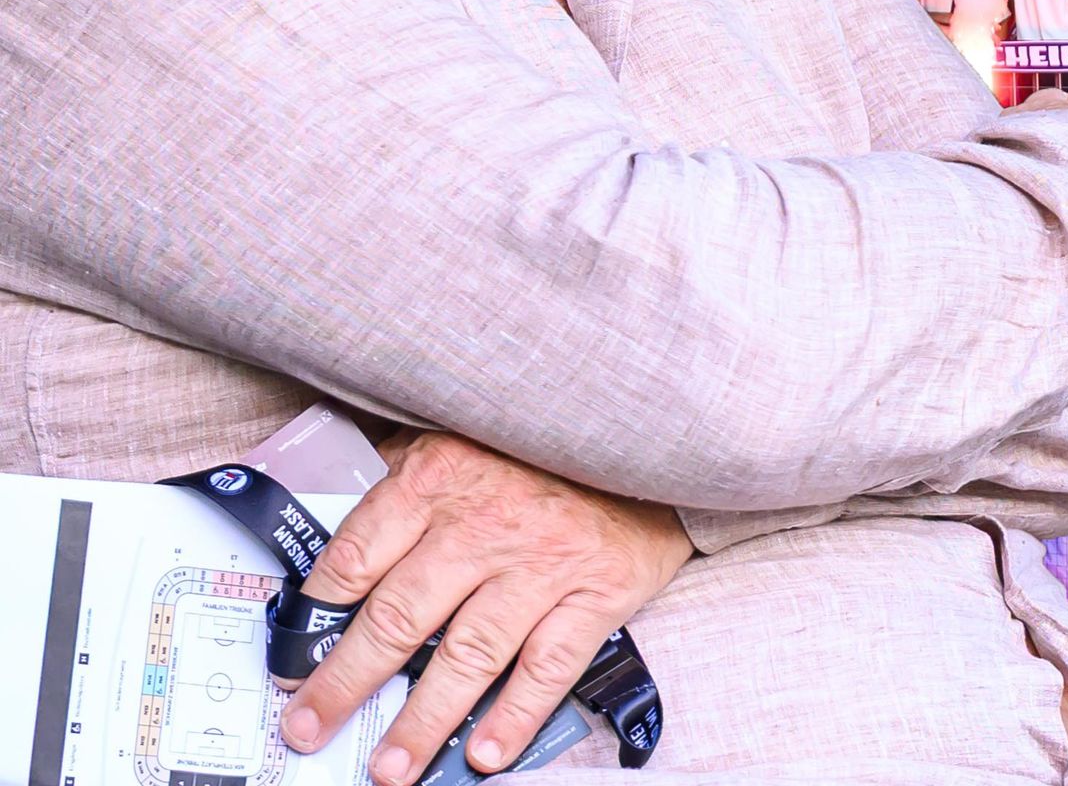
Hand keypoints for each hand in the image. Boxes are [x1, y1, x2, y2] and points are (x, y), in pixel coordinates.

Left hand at [282, 433, 690, 785]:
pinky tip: (484, 754)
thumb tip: (329, 520)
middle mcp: (484, 523)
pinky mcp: (597, 592)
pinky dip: (515, 715)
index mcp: (437, 478)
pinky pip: (548, 666)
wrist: (659, 440)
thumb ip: (401, 475)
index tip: (288, 664)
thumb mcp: (462, 436)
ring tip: (389, 768)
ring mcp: (543, 563)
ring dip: (423, 719)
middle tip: (309, 730)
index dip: (314, 619)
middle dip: (345, 684)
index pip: (355, 558)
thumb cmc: (544, 448)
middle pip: (397, 618)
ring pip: (467, 654)